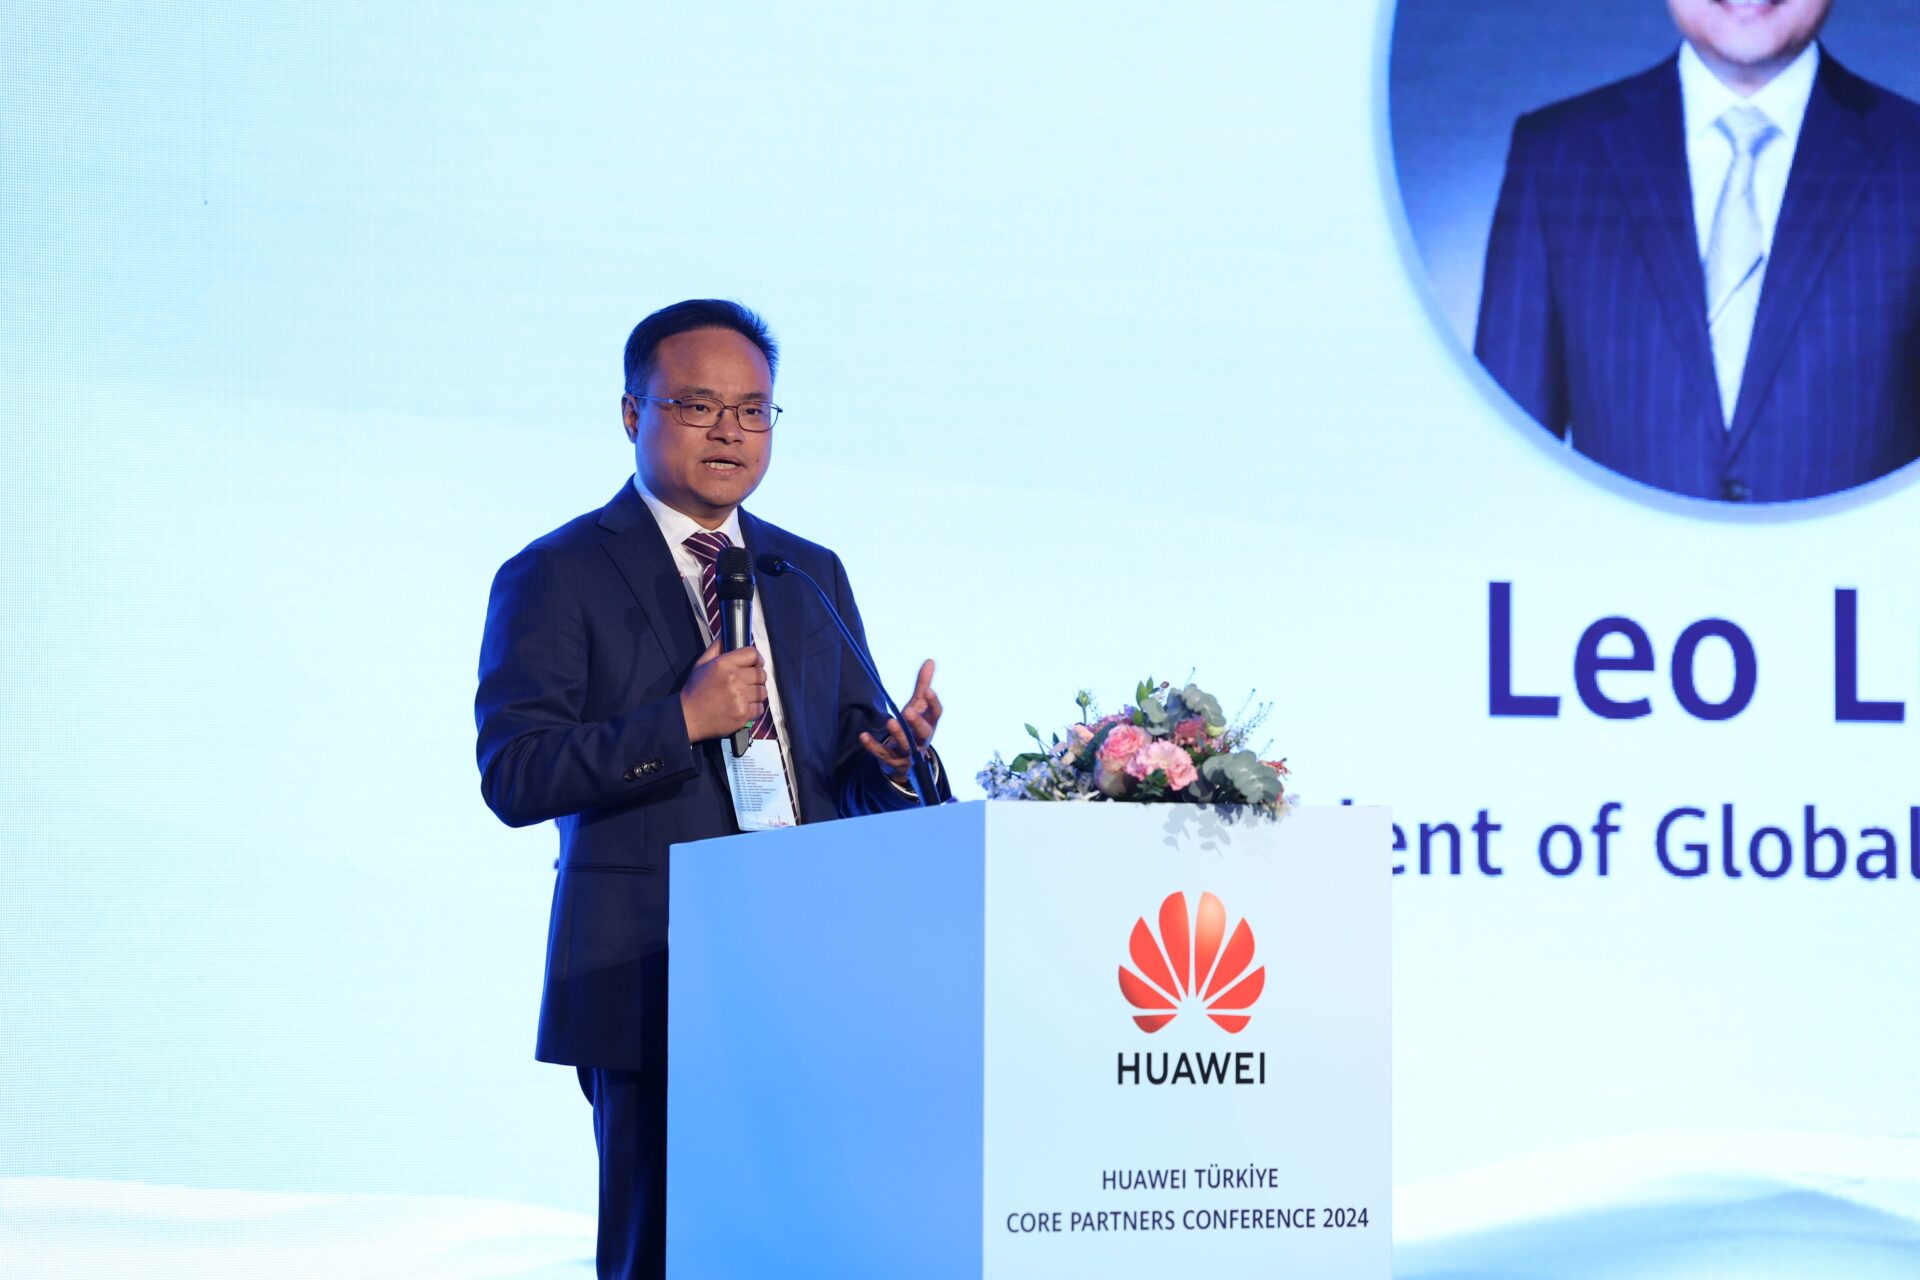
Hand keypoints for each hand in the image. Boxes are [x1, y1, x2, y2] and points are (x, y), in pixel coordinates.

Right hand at [679, 637, 767, 742]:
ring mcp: (740, 697)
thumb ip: (716, 647)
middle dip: (757, 677)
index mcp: (724, 664)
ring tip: (744, 696)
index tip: (755, 664)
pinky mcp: (743, 713)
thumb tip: (726, 633)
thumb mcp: (701, 664)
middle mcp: (734, 679)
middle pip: (761, 673)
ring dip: (756, 693)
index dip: (757, 659)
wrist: (688, 717)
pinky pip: (760, 708)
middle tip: (748, 682)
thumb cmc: (695, 690)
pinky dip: (754, 708)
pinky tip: (742, 707)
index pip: (753, 654)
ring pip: (763, 691)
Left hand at [858, 659, 941, 778]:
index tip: (928, 690)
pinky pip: (882, 754)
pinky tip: (863, 736)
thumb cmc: (912, 727)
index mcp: (930, 724)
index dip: (933, 703)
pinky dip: (872, 746)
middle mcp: (922, 740)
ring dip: (898, 734)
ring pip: (906, 746)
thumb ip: (923, 685)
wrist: (904, 759)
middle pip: (924, 733)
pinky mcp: (892, 760)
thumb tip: (930, 661)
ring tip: (890, 721)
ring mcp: (908, 753)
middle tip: (908, 711)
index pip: (936, 714)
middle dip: (917, 723)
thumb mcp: (918, 706)